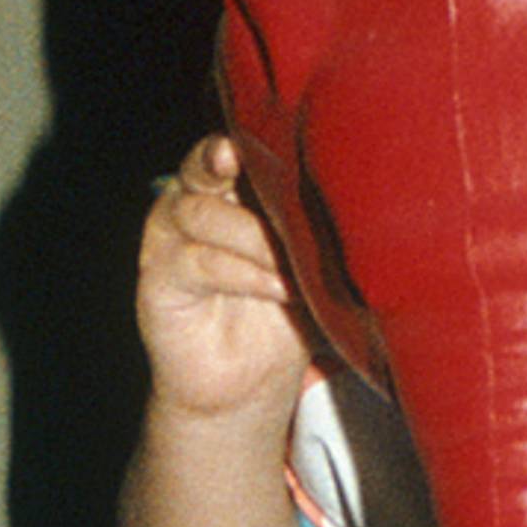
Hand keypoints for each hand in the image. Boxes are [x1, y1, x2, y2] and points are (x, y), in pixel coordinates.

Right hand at [137, 134, 314, 419]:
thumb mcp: (315, 266)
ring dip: (255, 238)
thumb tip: (369, 205)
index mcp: (230, 188)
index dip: (247, 140)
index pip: (235, 147)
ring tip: (294, 269)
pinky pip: (196, 262)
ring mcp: (169, 239)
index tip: (269, 139)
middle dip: (233, 166)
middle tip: (270, 182)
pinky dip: (241, 272)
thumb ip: (324, 232)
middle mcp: (193, 202)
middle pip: (204, 166)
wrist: (246, 387)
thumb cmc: (284, 317)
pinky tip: (277, 288)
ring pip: (202, 214)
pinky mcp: (157, 279)